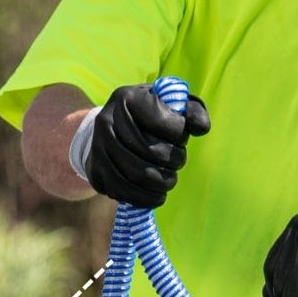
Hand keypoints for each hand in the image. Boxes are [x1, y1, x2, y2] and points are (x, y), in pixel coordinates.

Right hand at [71, 85, 209, 207]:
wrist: (110, 128)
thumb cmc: (148, 115)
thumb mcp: (170, 104)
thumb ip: (192, 111)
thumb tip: (202, 128)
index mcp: (128, 98)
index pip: (164, 123)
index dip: (180, 135)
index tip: (180, 136)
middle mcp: (107, 120)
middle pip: (151, 151)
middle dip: (174, 161)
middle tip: (177, 161)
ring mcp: (98, 147)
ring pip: (137, 175)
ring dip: (162, 183)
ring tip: (169, 180)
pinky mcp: (95, 171)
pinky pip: (123, 192)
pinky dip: (145, 198)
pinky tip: (156, 195)